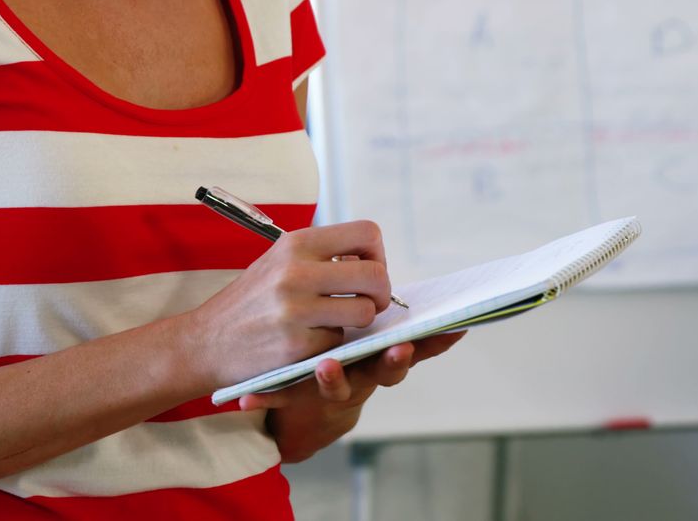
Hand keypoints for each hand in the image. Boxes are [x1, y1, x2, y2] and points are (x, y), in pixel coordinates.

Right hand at [189, 221, 391, 389]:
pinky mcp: (295, 346)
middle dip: (381, 294)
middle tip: (369, 304)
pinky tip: (308, 342)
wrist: (205, 341)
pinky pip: (339, 342)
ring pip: (365, 312)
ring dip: (358, 322)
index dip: (377, 255)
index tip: (367, 272)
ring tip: (336, 323)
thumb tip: (370, 259)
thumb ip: (320, 256)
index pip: (366, 234)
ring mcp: (295, 309)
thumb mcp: (278, 262)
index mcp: (296, 243)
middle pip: (375, 275)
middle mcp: (296, 271)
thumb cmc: (251, 301)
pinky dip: (330, 345)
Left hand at [243, 331, 465, 461]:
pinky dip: (267, 401)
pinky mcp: (294, 398)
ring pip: (337, 387)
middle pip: (385, 371)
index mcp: (379, 357)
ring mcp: (328, 389)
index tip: (447, 328)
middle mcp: (361, 376)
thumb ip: (386, 316)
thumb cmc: (339, 360)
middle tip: (398, 348)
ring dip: (334, 378)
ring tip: (328, 367)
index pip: (411, 348)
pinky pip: (280, 399)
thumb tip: (424, 289)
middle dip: (392, 360)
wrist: (299, 407)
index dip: (429, 341)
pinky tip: (250, 401)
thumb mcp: (368, 342)